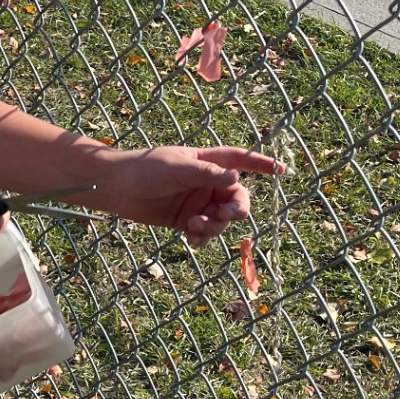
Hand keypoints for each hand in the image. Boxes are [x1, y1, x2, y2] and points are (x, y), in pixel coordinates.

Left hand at [100, 144, 285, 247]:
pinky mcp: (187, 221)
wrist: (116, 188)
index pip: (241, 160)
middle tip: (225, 215)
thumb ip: (206, 174)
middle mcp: (207, 183)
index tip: (283, 171)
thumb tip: (236, 177)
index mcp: (207, 162)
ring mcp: (199, 203)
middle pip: (238, 198)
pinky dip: (203, 237)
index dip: (262, 165)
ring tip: (194, 226)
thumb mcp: (176, 168)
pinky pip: (207, 233)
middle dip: (236, 210)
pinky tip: (190, 237)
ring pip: (223, 220)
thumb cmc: (144, 169)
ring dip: (215, 226)